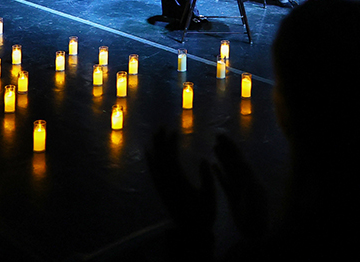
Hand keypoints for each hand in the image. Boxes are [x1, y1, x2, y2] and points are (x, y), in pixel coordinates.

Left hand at [146, 128, 216, 244]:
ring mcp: (163, 188)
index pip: (172, 159)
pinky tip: (149, 154)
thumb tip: (203, 159)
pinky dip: (150, 163)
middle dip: (160, 143)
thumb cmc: (203, 214)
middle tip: (161, 127)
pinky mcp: (161, 192)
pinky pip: (153, 175)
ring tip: (155, 136)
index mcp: (180, 183)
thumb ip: (206, 177)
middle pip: (161, 160)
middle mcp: (168, 184)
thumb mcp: (209, 196)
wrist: (192, 232)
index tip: (174, 132)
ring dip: (155, 149)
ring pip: (156, 165)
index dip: (171, 145)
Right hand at [212, 134, 267, 240]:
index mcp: (250, 178)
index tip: (222, 136)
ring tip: (214, 146)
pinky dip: (219, 173)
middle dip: (227, 148)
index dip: (231, 147)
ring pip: (229, 169)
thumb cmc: (255, 217)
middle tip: (217, 135)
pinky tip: (212, 166)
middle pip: (234, 161)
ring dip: (222, 158)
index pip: (239, 159)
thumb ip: (247, 181)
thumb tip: (243, 166)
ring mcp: (239, 188)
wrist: (255, 232)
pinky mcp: (233, 196)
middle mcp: (245, 180)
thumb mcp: (253, 199)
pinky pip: (225, 181)